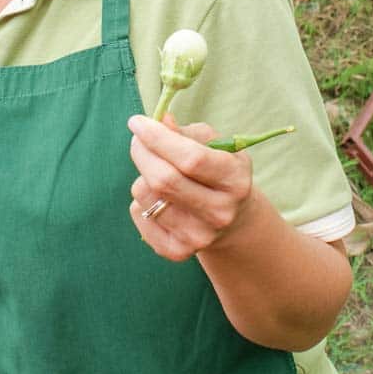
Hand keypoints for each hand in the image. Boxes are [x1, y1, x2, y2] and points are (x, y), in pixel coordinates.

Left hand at [127, 114, 255, 261]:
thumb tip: (161, 121)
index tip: (138, 122)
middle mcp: (220, 213)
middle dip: (142, 151)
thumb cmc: (219, 170)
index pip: (192, 159)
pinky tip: (159, 198)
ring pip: (145, 195)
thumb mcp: (216, 146)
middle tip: (138, 139)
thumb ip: (187, 133)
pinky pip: (138, 214)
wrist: (233, 221)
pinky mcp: (177, 251)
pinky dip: (140, 200)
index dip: (159, 138)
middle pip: (164, 179)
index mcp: (235, 180)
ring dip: (142, 174)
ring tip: (157, 171)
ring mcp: (198, 236)